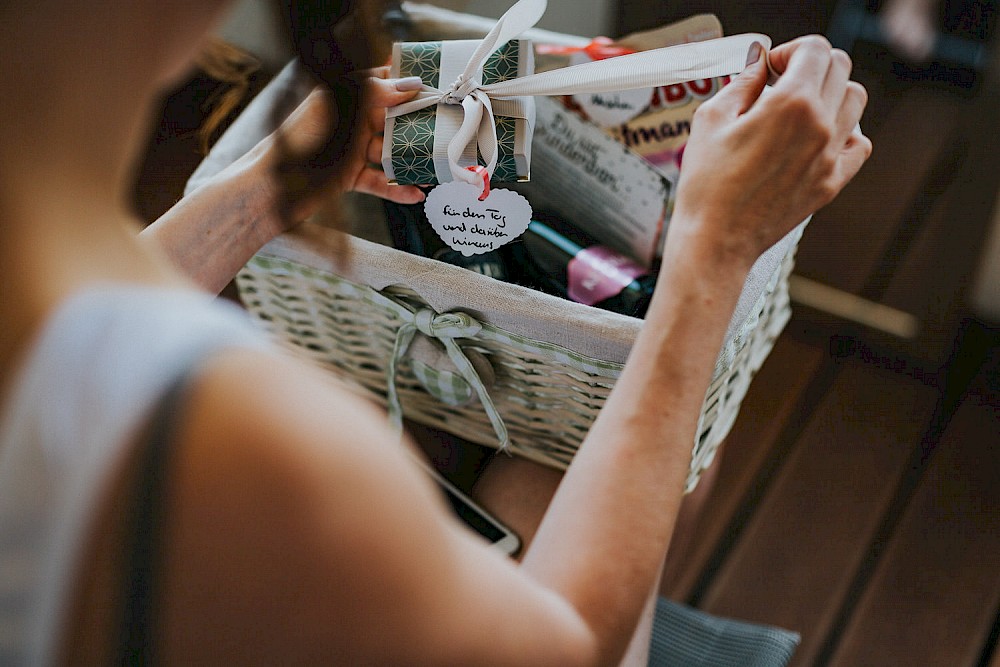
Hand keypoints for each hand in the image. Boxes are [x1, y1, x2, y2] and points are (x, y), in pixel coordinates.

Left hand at [273, 66, 425, 221]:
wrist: (271, 188)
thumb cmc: (302, 142)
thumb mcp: (343, 109)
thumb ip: (377, 93)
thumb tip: (410, 83)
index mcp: (343, 96)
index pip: (380, 82)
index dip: (406, 83)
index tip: (434, 88)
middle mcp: (348, 120)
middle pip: (390, 119)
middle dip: (417, 124)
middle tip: (446, 127)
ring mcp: (348, 150)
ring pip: (388, 152)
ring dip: (412, 160)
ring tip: (437, 165)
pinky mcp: (347, 176)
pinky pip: (378, 181)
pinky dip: (396, 189)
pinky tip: (416, 194)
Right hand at [672, 36, 871, 266]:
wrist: (717, 240)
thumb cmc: (707, 185)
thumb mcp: (710, 120)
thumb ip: (741, 83)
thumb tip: (757, 63)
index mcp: (791, 103)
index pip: (815, 49)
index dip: (790, 50)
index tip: (771, 67)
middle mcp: (820, 125)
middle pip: (840, 68)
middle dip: (811, 65)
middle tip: (783, 82)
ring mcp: (831, 156)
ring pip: (855, 100)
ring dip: (831, 93)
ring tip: (800, 109)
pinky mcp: (832, 183)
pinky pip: (859, 144)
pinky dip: (845, 132)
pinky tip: (817, 139)